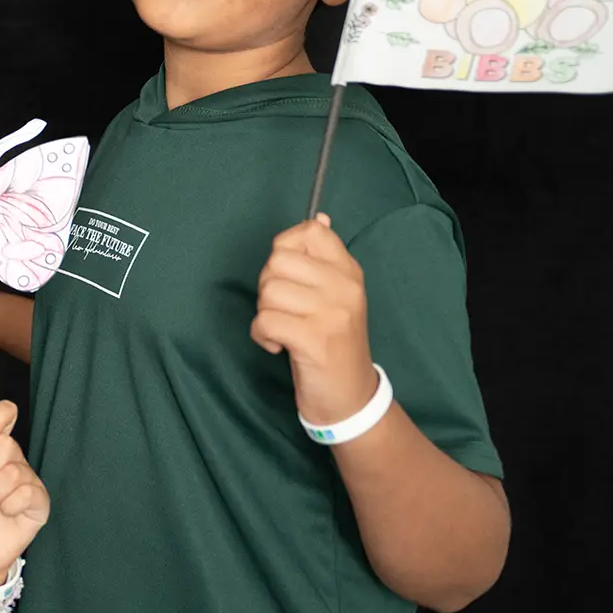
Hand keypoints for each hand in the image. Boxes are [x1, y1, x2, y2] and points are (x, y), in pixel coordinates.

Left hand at [251, 215, 377, 424]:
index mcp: (350, 271)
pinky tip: (277, 346)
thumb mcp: (336, 296)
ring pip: (269, 291)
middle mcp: (345, 287)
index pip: (310, 231)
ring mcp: (332, 313)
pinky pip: (265, 320)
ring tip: (282, 329)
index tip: (290, 276)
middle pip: (278, 260)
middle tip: (282, 308)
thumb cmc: (333, 342)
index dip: (285, 249)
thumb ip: (323, 259)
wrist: (350, 395)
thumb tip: (318, 217)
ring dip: (264, 313)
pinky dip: (261, 335)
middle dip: (267, 285)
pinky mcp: (315, 340)